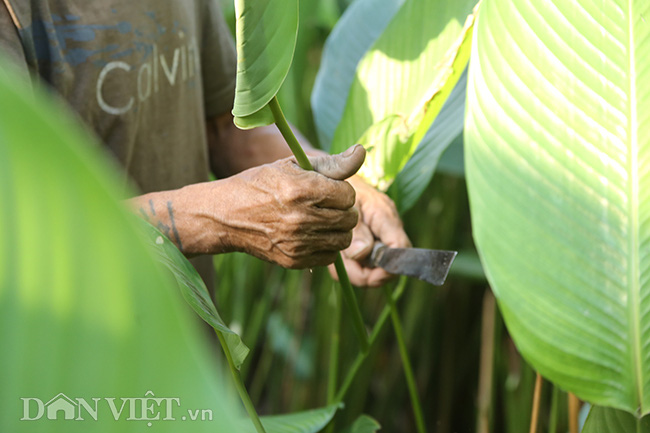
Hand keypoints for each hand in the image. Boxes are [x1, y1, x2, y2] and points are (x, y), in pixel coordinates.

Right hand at [217, 145, 365, 267]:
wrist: (227, 215)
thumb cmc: (262, 184)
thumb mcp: (292, 165)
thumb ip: (331, 162)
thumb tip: (361, 151)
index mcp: (301, 189)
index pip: (348, 195)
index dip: (342, 190)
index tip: (329, 189)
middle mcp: (300, 218)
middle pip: (349, 218)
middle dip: (344, 210)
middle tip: (329, 205)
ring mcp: (297, 243)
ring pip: (343, 239)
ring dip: (339, 229)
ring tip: (324, 220)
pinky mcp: (294, 260)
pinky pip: (330, 257)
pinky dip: (327, 246)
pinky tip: (314, 235)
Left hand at [328, 175, 410, 286]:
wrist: (328, 174)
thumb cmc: (336, 184)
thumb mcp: (343, 203)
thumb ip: (355, 230)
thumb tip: (362, 253)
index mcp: (385, 216)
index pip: (400, 249)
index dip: (388, 267)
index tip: (368, 275)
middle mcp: (385, 228)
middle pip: (387, 265)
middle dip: (366, 271)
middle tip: (344, 264)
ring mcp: (376, 235)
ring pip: (372, 267)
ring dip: (354, 268)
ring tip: (337, 257)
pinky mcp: (365, 240)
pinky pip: (361, 263)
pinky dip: (349, 264)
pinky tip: (336, 255)